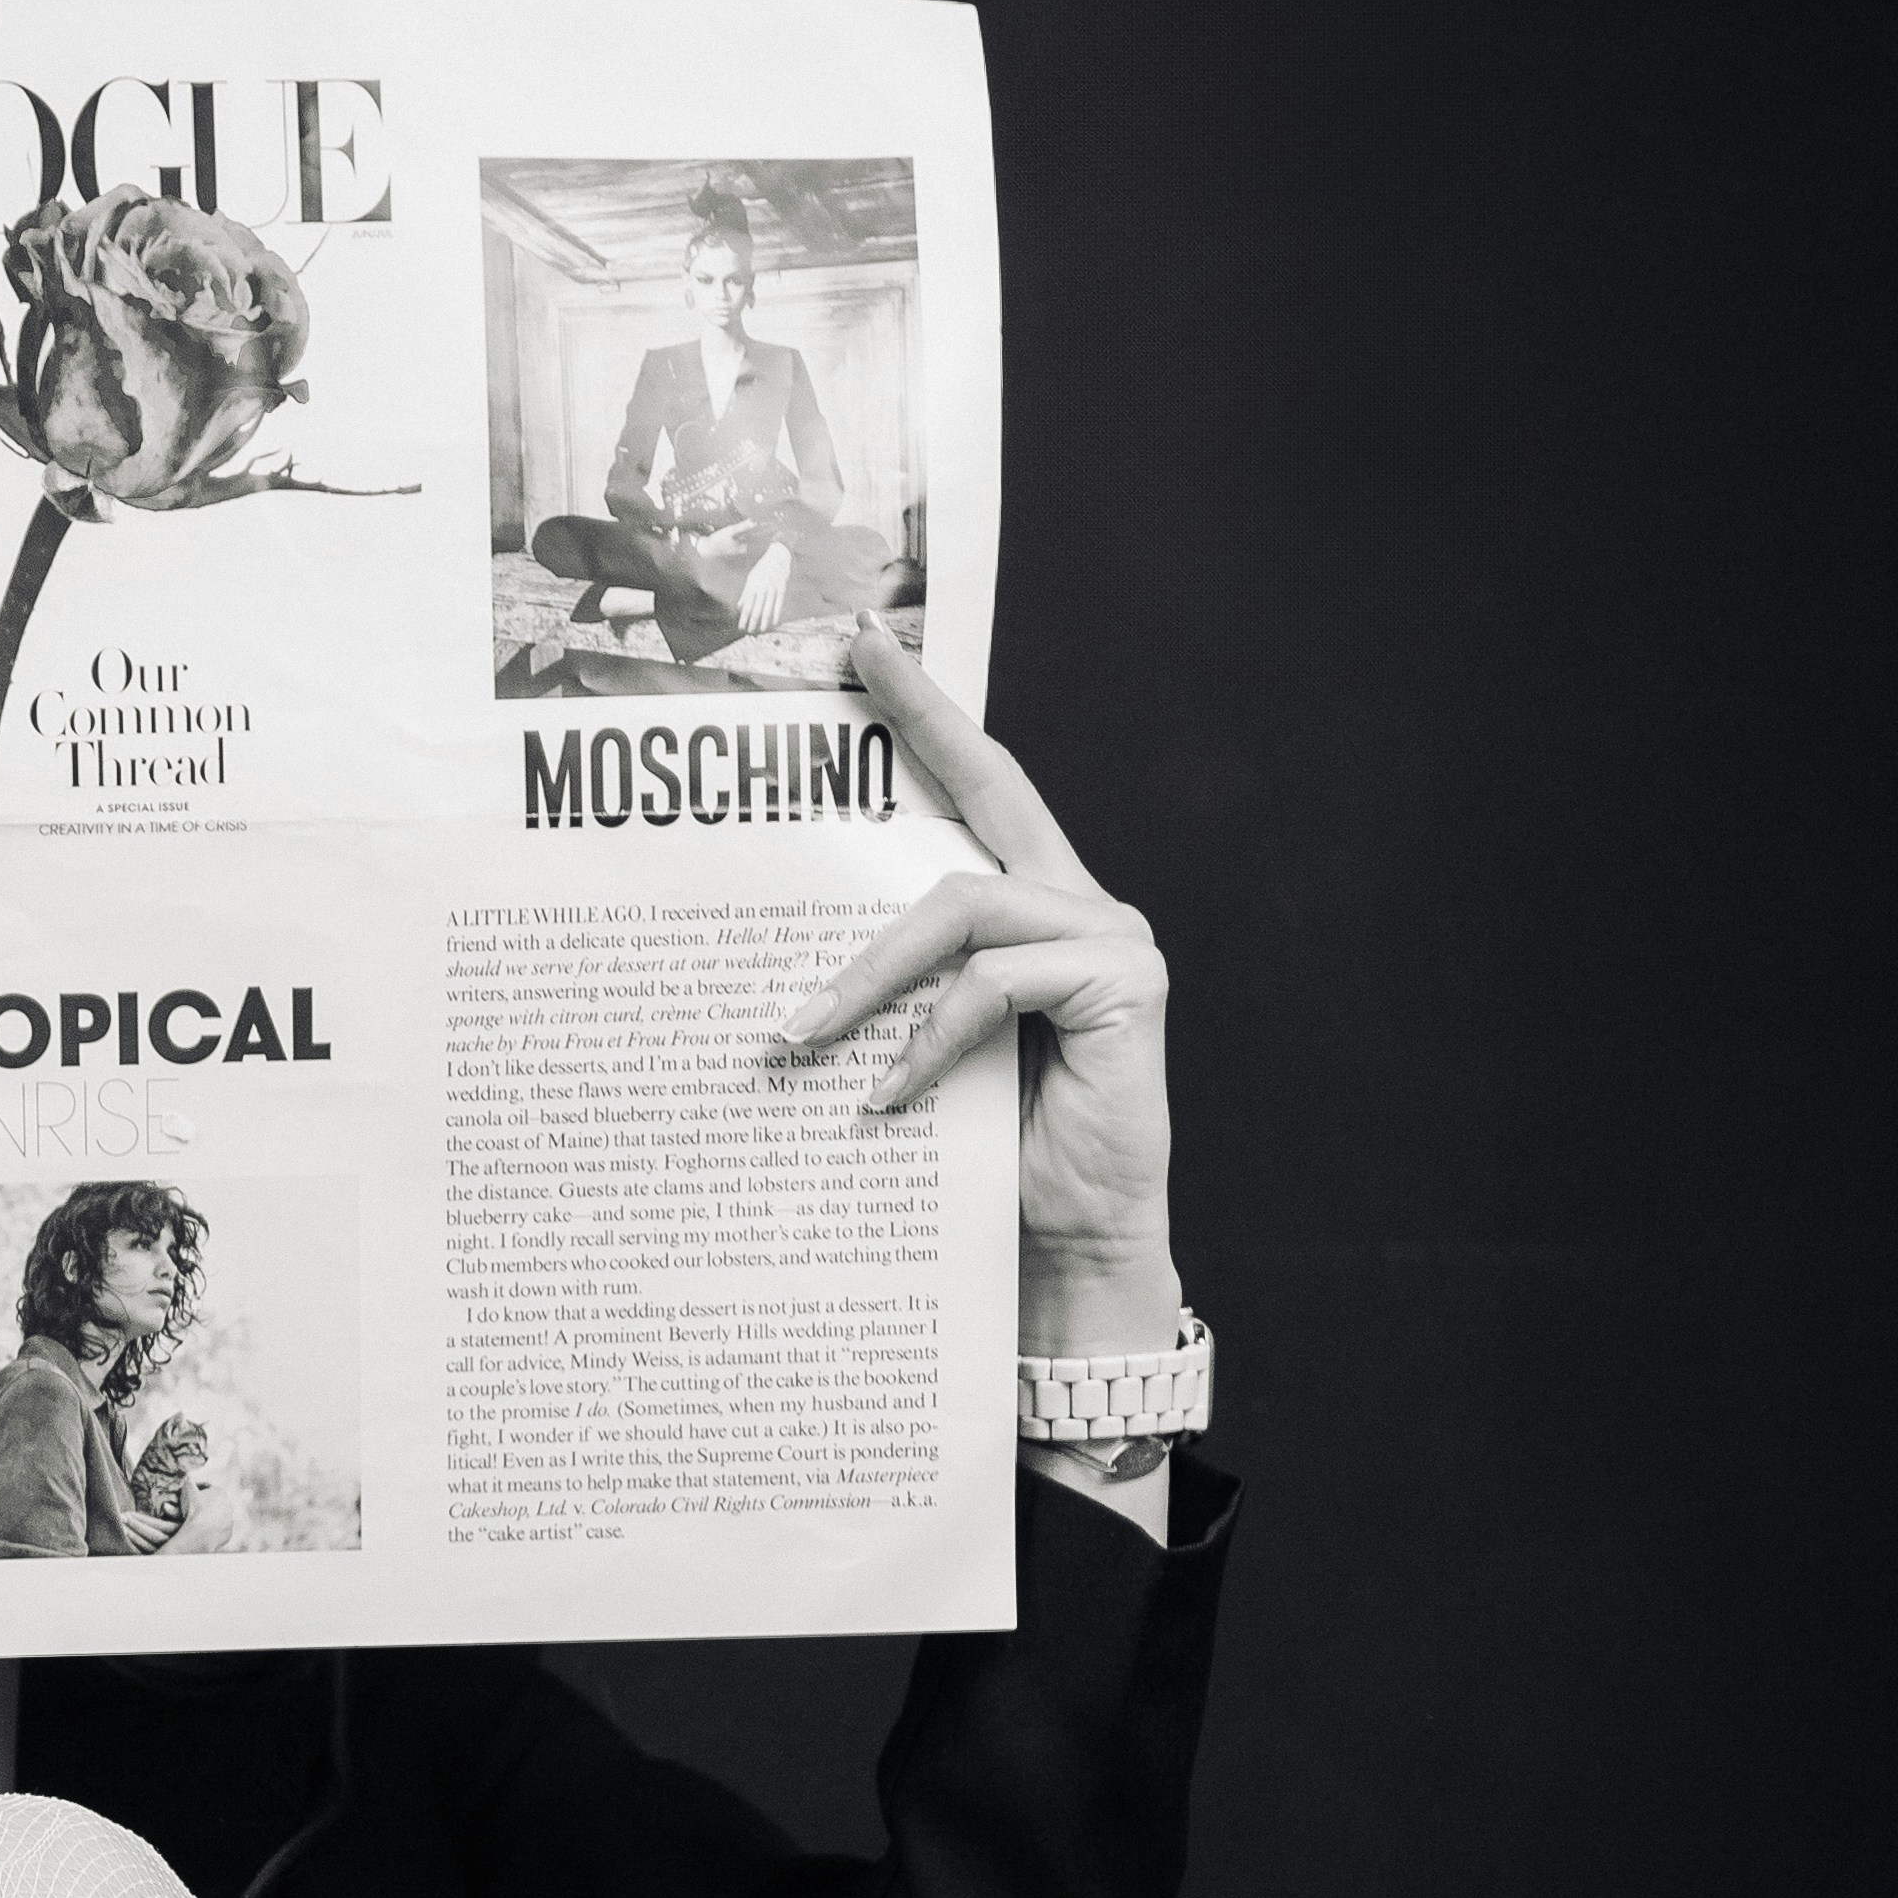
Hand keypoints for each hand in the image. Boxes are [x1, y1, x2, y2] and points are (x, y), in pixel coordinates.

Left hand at [734, 540, 795, 635]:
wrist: (778, 554)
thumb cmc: (763, 567)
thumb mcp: (752, 578)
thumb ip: (746, 593)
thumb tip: (739, 606)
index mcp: (753, 586)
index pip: (746, 606)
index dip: (743, 617)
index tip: (741, 627)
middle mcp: (761, 588)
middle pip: (755, 608)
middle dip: (752, 621)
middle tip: (749, 631)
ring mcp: (772, 588)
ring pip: (767, 607)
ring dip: (763, 620)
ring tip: (761, 629)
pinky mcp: (782, 587)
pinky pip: (779, 603)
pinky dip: (776, 613)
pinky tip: (774, 622)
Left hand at [777, 620, 1177, 1349]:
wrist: (1062, 1251)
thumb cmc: (985, 1162)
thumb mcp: (917, 1054)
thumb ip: (887, 988)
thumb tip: (775, 955)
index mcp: (1033, 908)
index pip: (979, 787)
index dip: (930, 712)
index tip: (868, 645)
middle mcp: (1079, 904)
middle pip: (989, 794)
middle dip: (920, 723)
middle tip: (838, 674)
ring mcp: (1110, 939)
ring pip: (963, 905)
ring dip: (866, 975)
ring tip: (795, 1041)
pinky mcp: (1123, 985)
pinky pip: (992, 985)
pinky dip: (926, 1043)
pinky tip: (886, 1100)